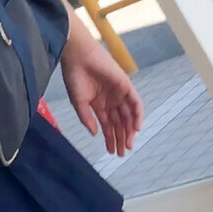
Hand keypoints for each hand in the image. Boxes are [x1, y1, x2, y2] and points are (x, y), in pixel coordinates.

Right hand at [60, 40, 143, 156]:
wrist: (79, 57)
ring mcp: (119, 94)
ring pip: (128, 116)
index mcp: (98, 105)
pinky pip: (135, 103)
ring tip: (128, 145)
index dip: (110, 139)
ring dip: (130, 131)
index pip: (108, 125)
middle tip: (121, 153)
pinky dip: (138, 115)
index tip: (111, 152)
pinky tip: (136, 128)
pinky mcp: (125, 85)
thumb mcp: (78, 103)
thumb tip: (94, 134)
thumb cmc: (75, 78)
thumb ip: (87, 119)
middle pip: (119, 123)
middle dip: (121, 138)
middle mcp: (111, 101)